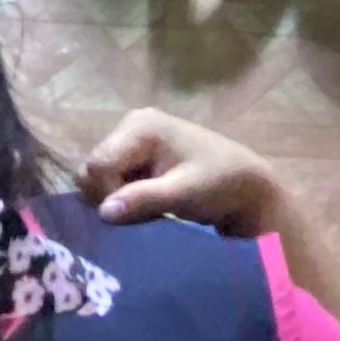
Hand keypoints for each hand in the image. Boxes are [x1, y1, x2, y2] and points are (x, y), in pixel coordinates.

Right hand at [81, 107, 289, 235]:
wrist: (245, 185)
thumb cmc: (219, 184)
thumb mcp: (184, 193)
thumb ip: (144, 199)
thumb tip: (104, 212)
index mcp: (141, 125)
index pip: (98, 163)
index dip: (107, 194)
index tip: (132, 216)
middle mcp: (132, 124)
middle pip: (94, 168)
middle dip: (109, 196)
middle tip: (140, 214)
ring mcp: (133, 139)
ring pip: (100, 176)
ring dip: (116, 199)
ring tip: (146, 210)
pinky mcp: (137, 155)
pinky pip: (112, 179)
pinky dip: (123, 197)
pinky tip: (145, 206)